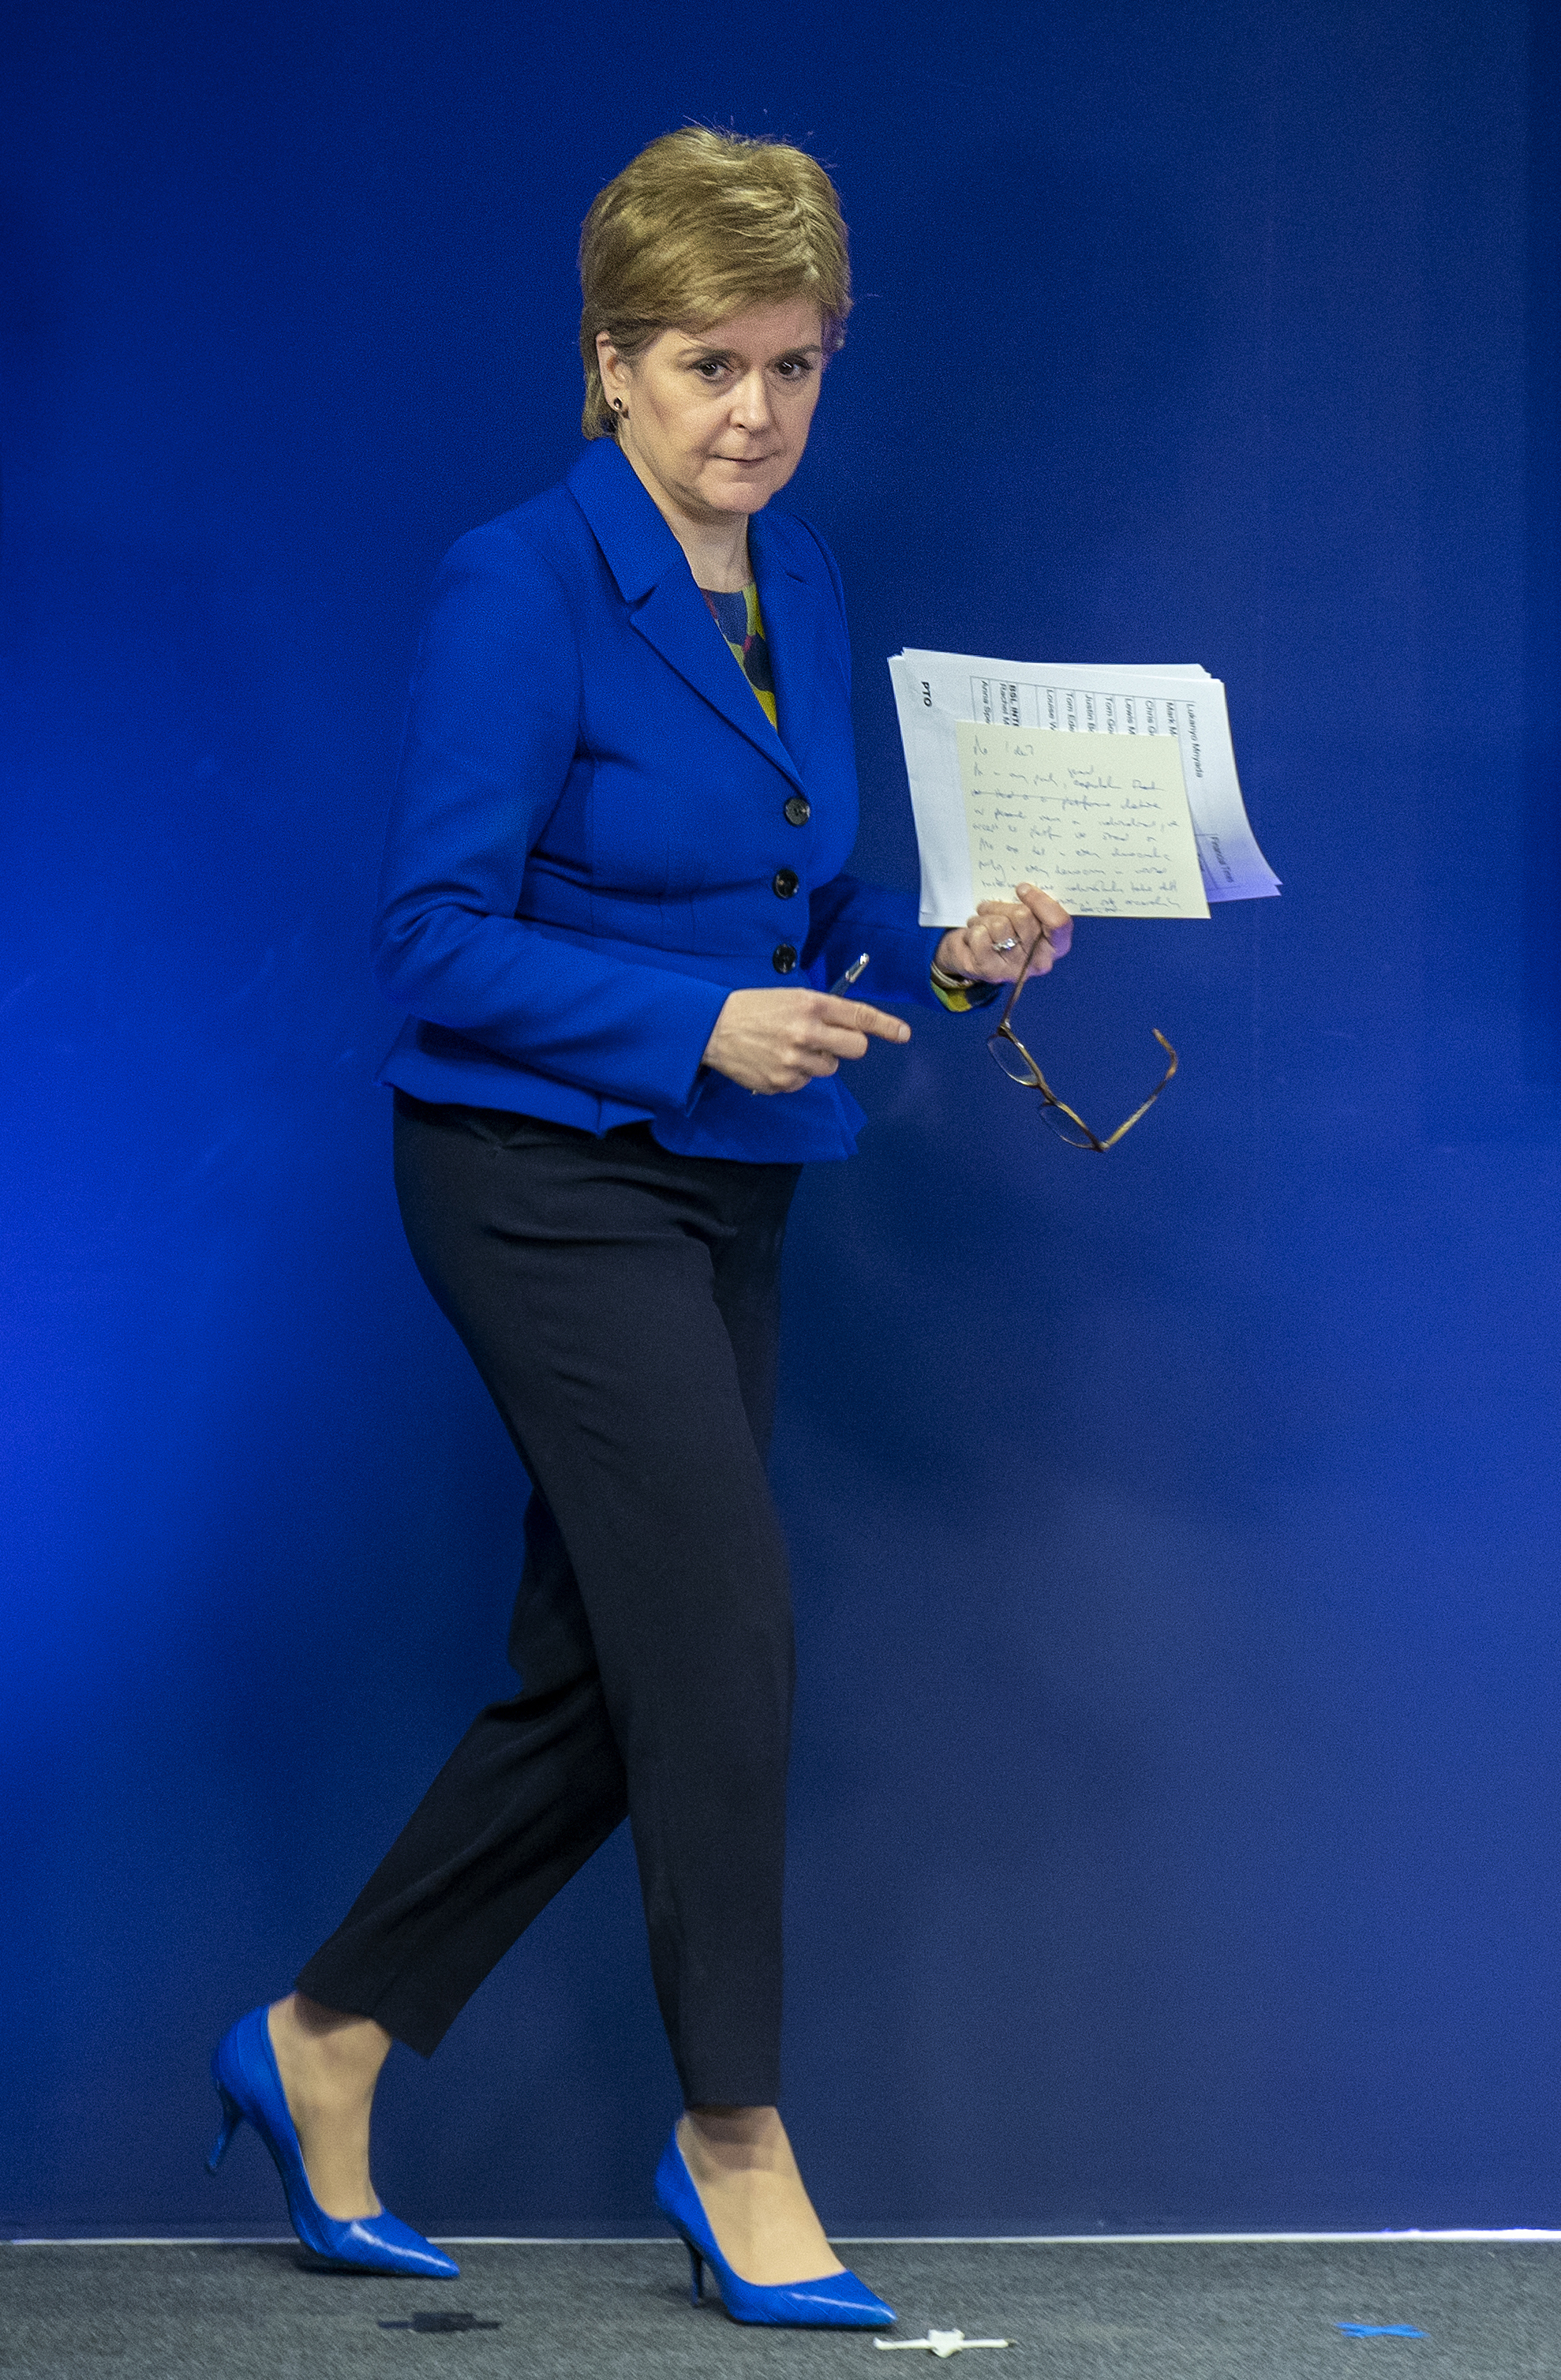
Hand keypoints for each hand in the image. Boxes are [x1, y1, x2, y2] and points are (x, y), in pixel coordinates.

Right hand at [703, 988, 910, 1094]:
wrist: (712, 1029)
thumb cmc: (753, 1008)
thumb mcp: (790, 997)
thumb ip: (822, 1010)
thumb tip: (852, 1025)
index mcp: (810, 1005)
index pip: (859, 1016)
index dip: (886, 1026)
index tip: (903, 1034)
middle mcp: (806, 1033)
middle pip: (856, 1048)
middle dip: (849, 1045)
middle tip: (830, 1040)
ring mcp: (795, 1061)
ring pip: (830, 1068)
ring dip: (819, 1059)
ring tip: (791, 1048)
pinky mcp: (783, 1082)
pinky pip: (806, 1082)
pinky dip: (797, 1073)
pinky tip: (776, 1060)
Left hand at [935, 882, 1072, 984]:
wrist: (976, 956)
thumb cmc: (1005, 931)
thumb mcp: (1024, 915)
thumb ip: (1030, 904)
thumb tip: (1023, 888)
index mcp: (1055, 945)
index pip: (1058, 922)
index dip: (1039, 900)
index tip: (1022, 888)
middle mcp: (1040, 961)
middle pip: (1023, 915)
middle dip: (1003, 906)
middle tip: (994, 910)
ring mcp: (1016, 968)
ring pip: (999, 924)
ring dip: (986, 918)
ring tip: (984, 924)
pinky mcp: (991, 971)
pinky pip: (980, 935)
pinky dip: (973, 930)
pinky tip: (976, 937)